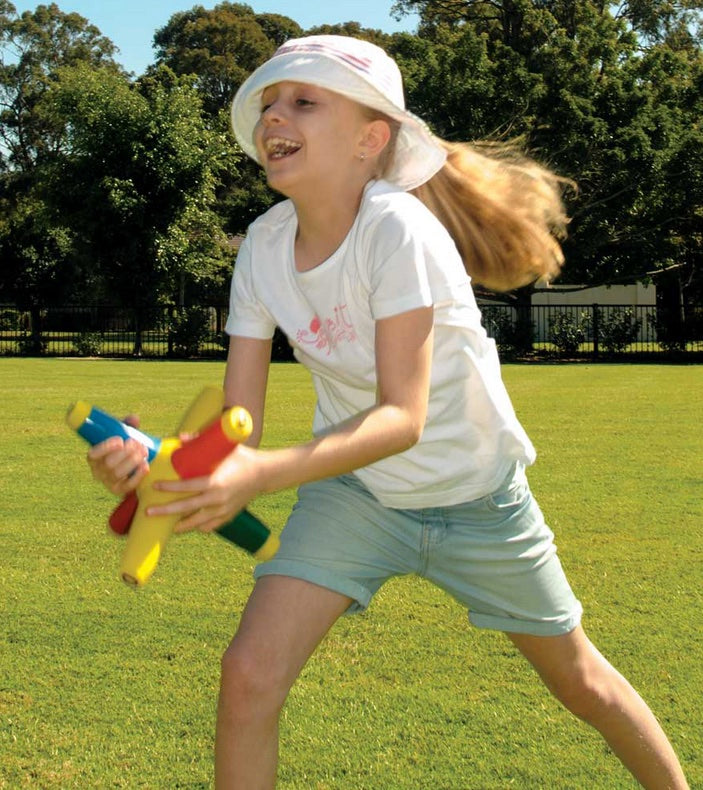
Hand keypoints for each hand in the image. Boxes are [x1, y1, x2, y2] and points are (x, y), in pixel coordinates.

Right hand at [86, 415, 148, 495]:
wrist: (128, 468)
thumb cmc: (121, 448)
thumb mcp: (121, 435)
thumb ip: (126, 425)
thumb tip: (134, 418)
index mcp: (93, 457)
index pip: (93, 454)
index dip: (105, 448)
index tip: (120, 440)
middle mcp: (97, 471)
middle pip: (109, 464)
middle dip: (125, 453)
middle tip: (138, 444)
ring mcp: (107, 482)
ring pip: (118, 473)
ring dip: (133, 461)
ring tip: (144, 451)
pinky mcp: (119, 490)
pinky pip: (127, 485)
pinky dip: (138, 475)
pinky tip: (145, 465)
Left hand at [147, 444, 264, 533]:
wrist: (264, 474)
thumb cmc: (243, 458)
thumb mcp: (225, 448)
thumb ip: (201, 441)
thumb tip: (180, 438)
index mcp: (215, 482)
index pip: (186, 488)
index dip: (169, 487)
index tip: (155, 486)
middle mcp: (218, 499)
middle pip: (186, 508)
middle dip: (166, 511)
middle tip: (148, 511)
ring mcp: (223, 510)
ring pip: (197, 522)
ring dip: (181, 525)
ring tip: (168, 525)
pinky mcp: (229, 516)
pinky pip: (210, 526)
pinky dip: (199, 526)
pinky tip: (190, 526)